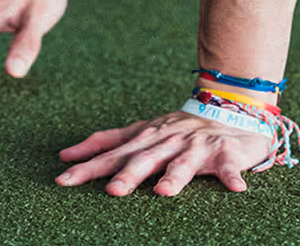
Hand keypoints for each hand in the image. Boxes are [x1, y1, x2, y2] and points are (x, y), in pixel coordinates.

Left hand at [56, 111, 271, 195]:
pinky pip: (228, 167)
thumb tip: (65, 155)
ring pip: (183, 163)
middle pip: (145, 159)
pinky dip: (231, 177)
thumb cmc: (179, 128)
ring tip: (164, 192)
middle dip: (128, 174)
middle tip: (112, 191)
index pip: (112, 153)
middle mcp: (168, 140)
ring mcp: (196, 146)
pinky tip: (236, 189)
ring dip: (174, 176)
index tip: (63, 179)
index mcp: (145, 138)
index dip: (88, 165)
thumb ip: (107, 143)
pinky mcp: (225, 153)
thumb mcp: (140, 132)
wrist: (229, 109)